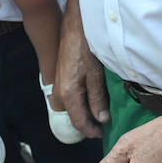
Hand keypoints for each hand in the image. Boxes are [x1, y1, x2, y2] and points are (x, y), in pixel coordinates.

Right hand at [58, 0, 108, 138]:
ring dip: (83, 112)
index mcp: (68, 94)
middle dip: (86, 123)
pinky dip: (79, 102)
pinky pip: (69, 98)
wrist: (75, 28)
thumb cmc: (87, 49)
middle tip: (102, 125)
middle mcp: (59, 93)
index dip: (91, 131)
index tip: (102, 134)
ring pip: (70, 107)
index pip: (79, 121)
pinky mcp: (61, 78)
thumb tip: (101, 120)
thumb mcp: (96, 76)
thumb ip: (98, 99)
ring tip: (98, 113)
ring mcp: (58, 85)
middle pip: (72, 116)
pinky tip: (91, 99)